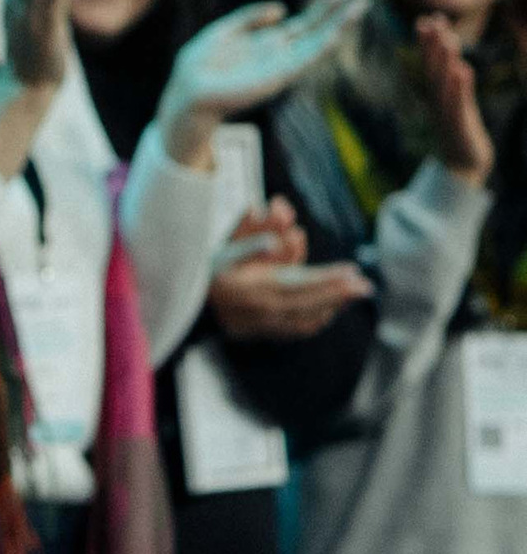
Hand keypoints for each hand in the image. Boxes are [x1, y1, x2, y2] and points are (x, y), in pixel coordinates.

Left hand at [158, 0, 363, 168]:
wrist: (189, 89)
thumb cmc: (202, 64)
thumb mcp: (224, 31)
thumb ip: (249, 18)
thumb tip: (282, 8)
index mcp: (267, 44)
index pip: (303, 25)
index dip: (321, 8)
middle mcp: (278, 55)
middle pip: (315, 32)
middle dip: (336, 15)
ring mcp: (280, 66)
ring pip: (316, 44)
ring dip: (337, 27)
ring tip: (357, 10)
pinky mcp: (276, 77)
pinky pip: (303, 61)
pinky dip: (320, 49)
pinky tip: (335, 35)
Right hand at [208, 210, 373, 337]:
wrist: (188, 306)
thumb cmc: (209, 269)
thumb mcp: (227, 244)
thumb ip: (254, 232)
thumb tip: (286, 222)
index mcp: (252, 287)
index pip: (298, 284)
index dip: (326, 280)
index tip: (350, 273)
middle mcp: (261, 309)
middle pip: (308, 303)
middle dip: (338, 293)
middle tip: (364, 286)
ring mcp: (263, 324)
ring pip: (306, 318)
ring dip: (332, 306)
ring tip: (352, 293)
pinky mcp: (263, 332)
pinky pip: (297, 329)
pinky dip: (317, 319)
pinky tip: (330, 310)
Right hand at [416, 10, 497, 189]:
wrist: (463, 167)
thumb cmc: (460, 133)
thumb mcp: (457, 107)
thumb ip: (456, 86)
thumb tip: (458, 65)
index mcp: (437, 95)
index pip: (431, 64)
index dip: (429, 41)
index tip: (429, 17)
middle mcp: (438, 101)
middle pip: (433, 69)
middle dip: (432, 45)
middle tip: (431, 20)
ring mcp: (446, 113)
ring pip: (443, 83)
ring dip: (443, 60)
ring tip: (447, 38)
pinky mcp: (459, 126)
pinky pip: (458, 104)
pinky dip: (458, 87)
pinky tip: (461, 70)